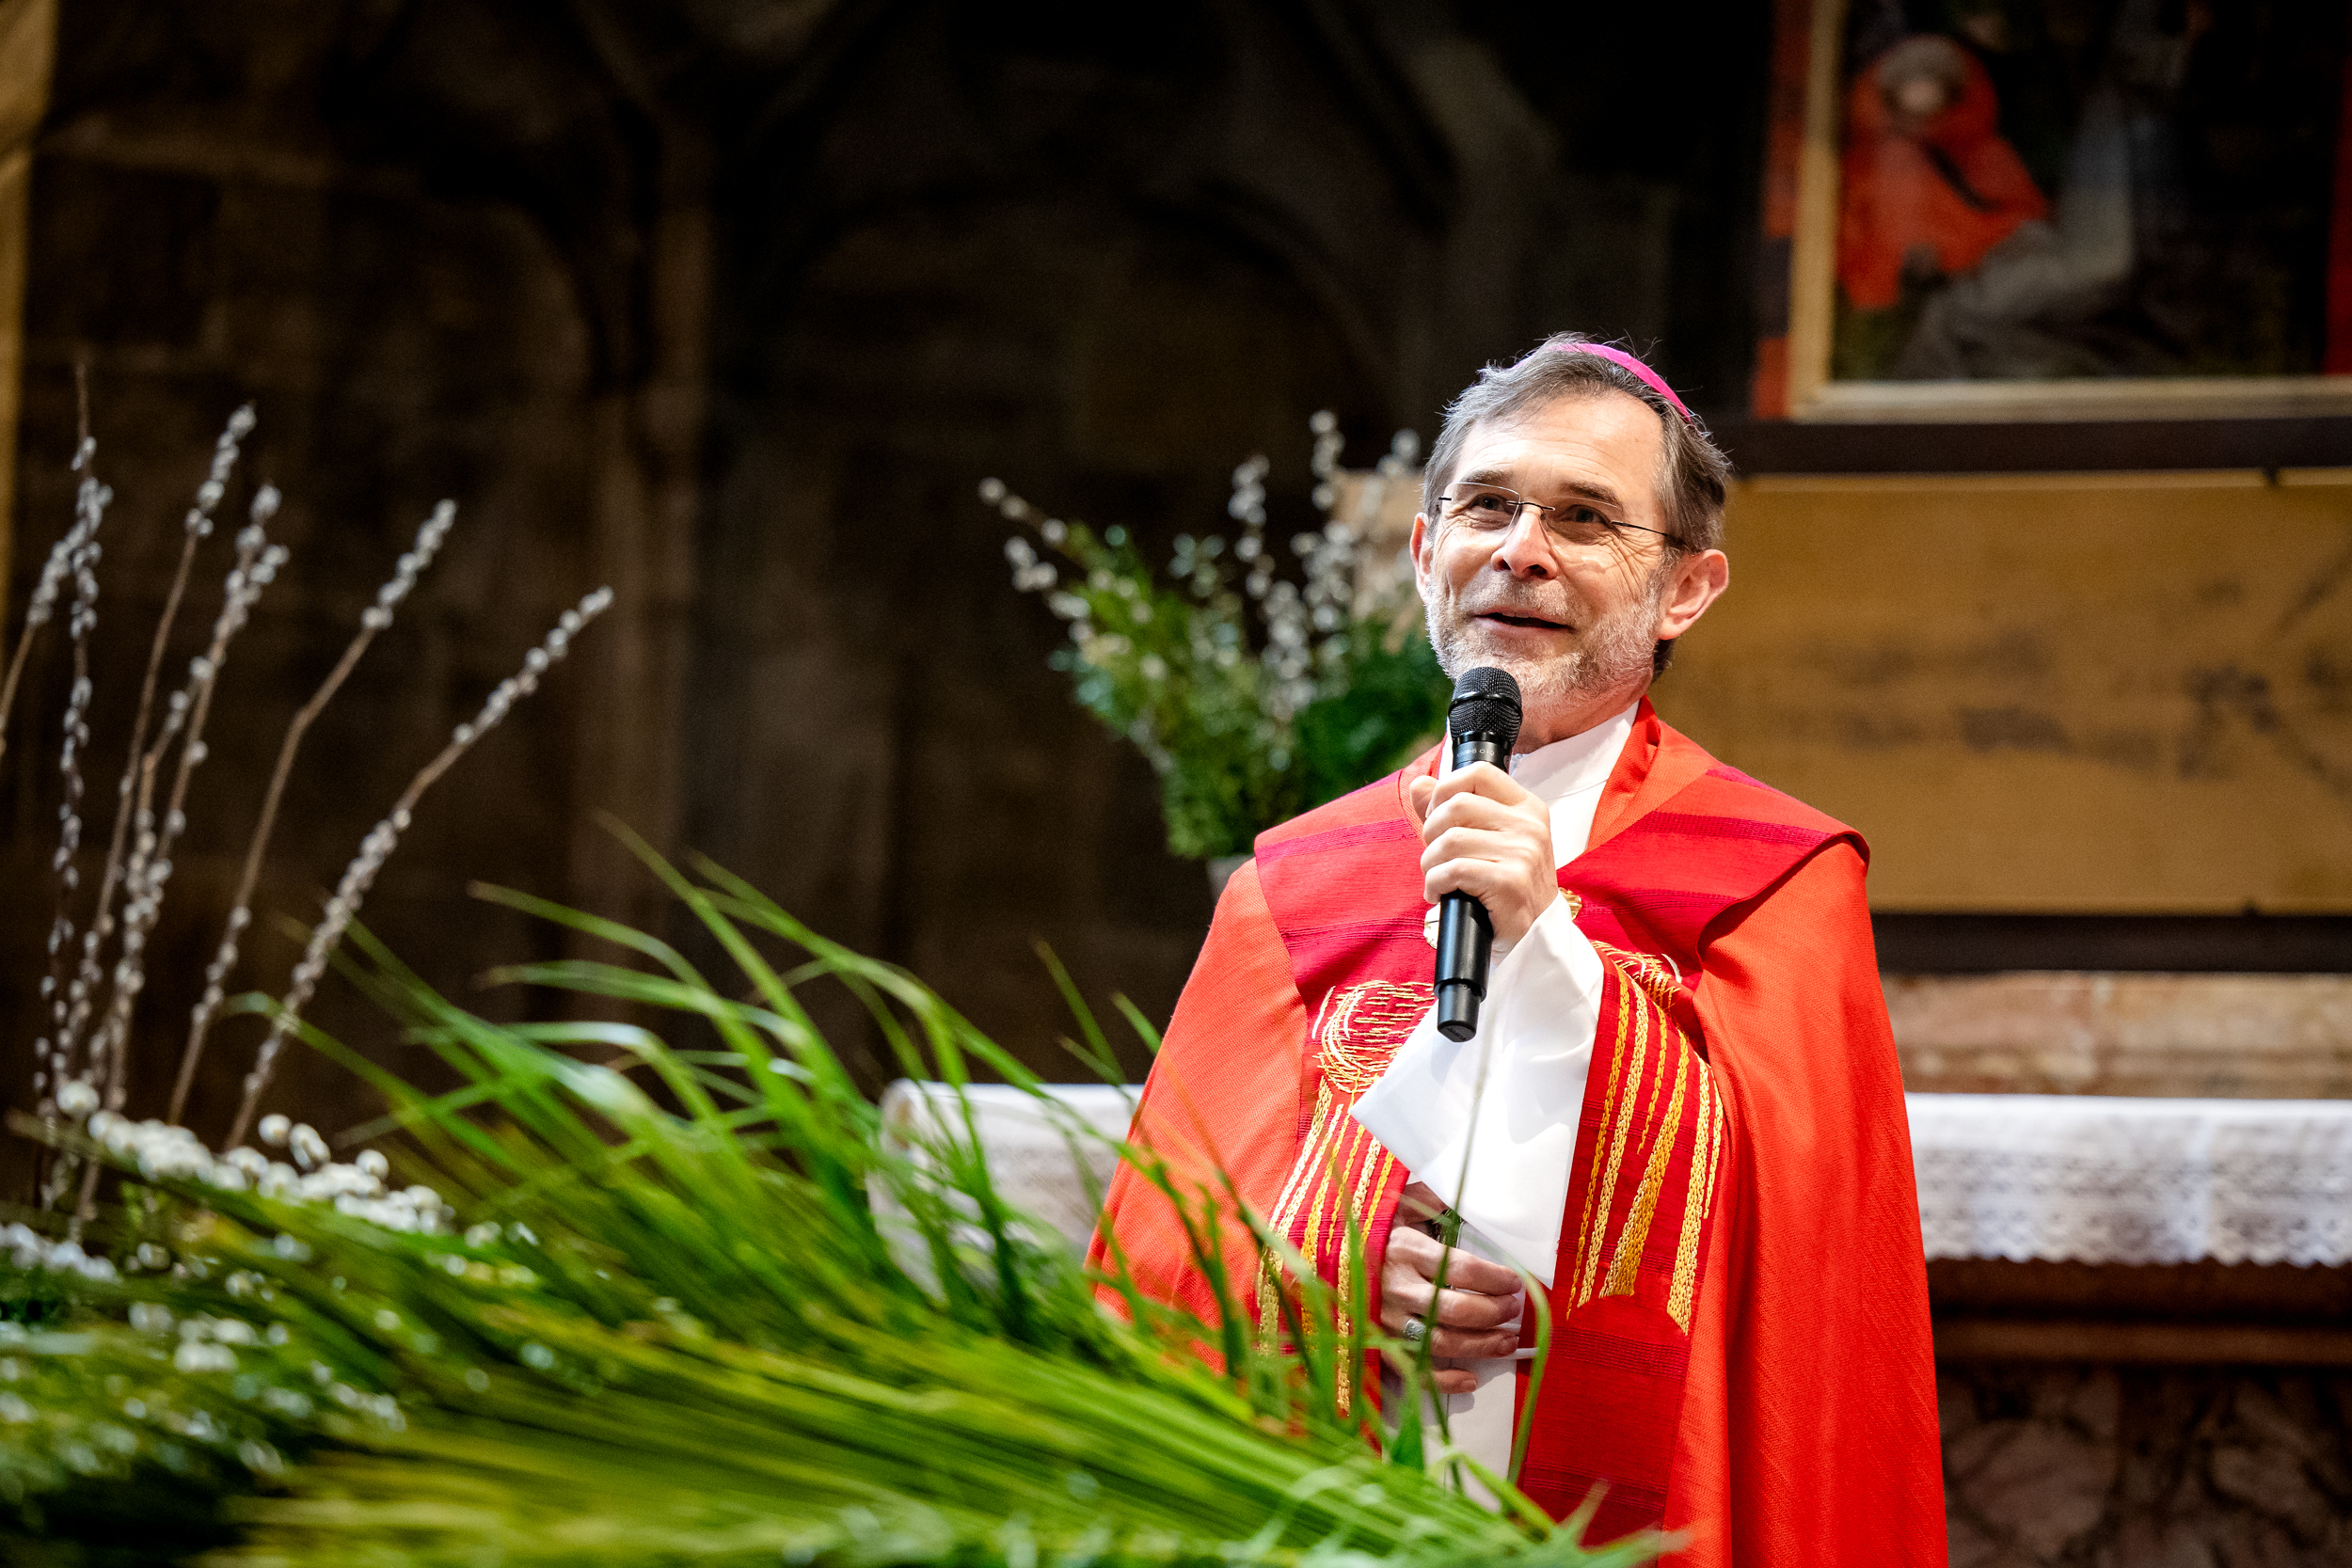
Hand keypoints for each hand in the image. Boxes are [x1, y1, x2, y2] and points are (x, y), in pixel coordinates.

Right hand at [1381, 1181, 1523, 1394]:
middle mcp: (1395, 1288)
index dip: (1494, 1278)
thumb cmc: (1365, 1230)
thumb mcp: (1393, 1204)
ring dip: (1481, 1346)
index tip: (1515, 1281)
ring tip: (1506, 1342)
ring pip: (1442, 1343)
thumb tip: (1462, 1192)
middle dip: (1493, 1312)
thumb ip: (1427, 1197)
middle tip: (1513, 1309)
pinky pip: (1413, 1369)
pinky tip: (1470, 1377)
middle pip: (1455, 1310)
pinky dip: (1444, 1380)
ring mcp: (1386, 1321)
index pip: (1461, 1269)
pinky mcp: (1377, 1344)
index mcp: (1403, 1250)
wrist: (1314, 1257)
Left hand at [1407, 763, 1556, 948]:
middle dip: (1431, 831)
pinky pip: (1453, 870)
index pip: (1478, 773)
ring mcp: (1523, 853)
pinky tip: (1440, 894)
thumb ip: (1452, 810)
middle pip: (1456, 805)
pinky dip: (1435, 884)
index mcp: (1527, 808)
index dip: (1445, 790)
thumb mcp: (1487, 841)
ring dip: (1430, 863)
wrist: (1535, 937)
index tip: (1437, 817)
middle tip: (1434, 856)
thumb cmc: (1507, 888)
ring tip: (1437, 879)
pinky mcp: (1510, 882)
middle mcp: (1529, 826)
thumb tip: (1419, 785)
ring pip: (1450, 840)